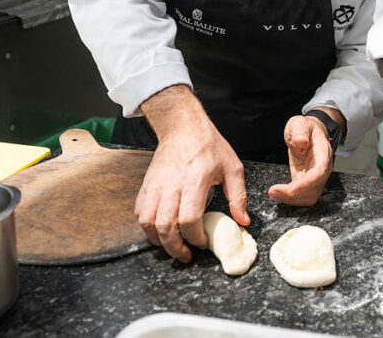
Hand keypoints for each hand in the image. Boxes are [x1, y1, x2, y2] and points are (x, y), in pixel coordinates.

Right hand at [136, 86, 248, 262]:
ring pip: (148, 222)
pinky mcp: (146, 184)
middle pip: (165, 226)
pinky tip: (160, 231)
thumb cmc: (210, 146)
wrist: (183, 126)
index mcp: (196, 180)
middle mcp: (172, 184)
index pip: (189, 218)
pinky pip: (140, 212)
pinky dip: (146, 227)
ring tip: (172, 246)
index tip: (202, 243)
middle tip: (186, 255)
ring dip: (158, 240)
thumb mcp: (232, 168)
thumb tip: (242, 221)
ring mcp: (156, 185)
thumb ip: (238, 197)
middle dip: (174, 247)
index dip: (194, 237)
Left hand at [267, 113, 334, 204]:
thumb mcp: (300, 124)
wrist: (309, 132)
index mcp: (323, 153)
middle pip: (314, 189)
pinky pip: (302, 196)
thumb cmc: (306, 128)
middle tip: (273, 191)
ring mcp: (316, 177)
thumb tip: (301, 142)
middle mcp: (323, 168)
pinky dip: (290, 198)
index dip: (306, 184)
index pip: (319, 173)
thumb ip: (300, 132)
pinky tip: (277, 194)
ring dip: (291, 199)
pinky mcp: (307, 181)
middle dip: (294, 195)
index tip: (291, 190)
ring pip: (309, 197)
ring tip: (273, 193)